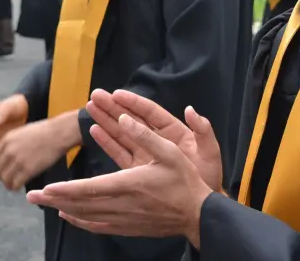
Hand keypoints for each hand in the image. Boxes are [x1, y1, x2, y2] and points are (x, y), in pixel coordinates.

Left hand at [0, 111, 80, 190]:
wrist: (58, 133)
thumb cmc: (43, 131)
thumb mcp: (21, 132)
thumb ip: (10, 143)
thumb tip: (4, 155)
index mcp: (6, 140)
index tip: (3, 170)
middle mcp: (9, 151)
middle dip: (2, 176)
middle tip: (9, 178)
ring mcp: (18, 161)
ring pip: (4, 179)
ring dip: (8, 183)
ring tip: (14, 184)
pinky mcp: (28, 170)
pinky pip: (14, 184)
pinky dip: (15, 187)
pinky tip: (19, 186)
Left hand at [27, 113, 212, 246]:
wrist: (199, 214)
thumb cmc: (185, 181)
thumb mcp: (170, 151)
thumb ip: (144, 134)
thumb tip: (123, 117)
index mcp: (129, 184)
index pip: (88, 188)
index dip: (64, 189)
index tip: (45, 188)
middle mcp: (122, 204)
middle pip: (81, 204)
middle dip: (54, 200)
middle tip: (31, 196)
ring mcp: (124, 219)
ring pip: (87, 216)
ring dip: (64, 209)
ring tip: (45, 203)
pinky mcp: (129, 226)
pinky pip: (99, 226)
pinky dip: (81, 221)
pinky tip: (71, 217)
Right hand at [87, 89, 222, 191]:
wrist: (202, 205)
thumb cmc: (208, 176)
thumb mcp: (209, 152)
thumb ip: (202, 131)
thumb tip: (190, 110)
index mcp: (173, 131)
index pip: (150, 113)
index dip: (133, 103)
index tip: (116, 94)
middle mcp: (157, 139)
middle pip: (132, 119)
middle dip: (113, 107)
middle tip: (95, 96)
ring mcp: (146, 153)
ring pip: (123, 133)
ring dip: (107, 120)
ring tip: (90, 108)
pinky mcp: (138, 169)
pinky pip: (120, 152)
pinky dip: (107, 142)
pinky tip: (94, 131)